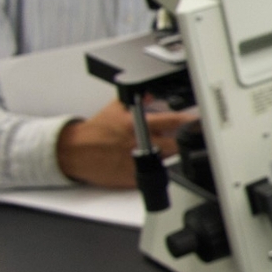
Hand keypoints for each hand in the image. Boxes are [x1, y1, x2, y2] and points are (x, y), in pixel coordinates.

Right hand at [56, 98, 195, 188]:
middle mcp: (139, 144)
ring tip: (152, 149)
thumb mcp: (114, 109)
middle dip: (179, 141)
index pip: (170, 121)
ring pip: (165, 160)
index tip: (196, 120)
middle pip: (175, 145)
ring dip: (164, 155)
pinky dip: (152, 168)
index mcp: (136, 125)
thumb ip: (135, 101)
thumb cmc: (94, 131)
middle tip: (174, 138)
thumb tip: (150, 94)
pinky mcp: (132, 178)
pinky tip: (144, 161)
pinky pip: (152, 174)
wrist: (75, 152)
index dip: (187, 121)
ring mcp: (137, 162)